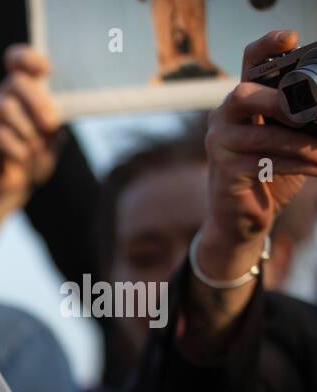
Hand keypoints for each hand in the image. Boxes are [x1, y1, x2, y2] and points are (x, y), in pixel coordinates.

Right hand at [0, 45, 61, 209]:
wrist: (9, 188)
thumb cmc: (32, 157)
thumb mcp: (50, 136)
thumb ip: (52, 119)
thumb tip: (53, 114)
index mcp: (21, 91)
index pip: (17, 60)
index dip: (29, 58)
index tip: (47, 70)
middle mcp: (1, 96)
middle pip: (16, 81)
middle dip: (37, 102)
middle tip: (50, 125)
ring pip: (6, 107)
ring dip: (27, 130)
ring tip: (35, 149)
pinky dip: (16, 148)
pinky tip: (22, 159)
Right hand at [197, 31, 316, 276]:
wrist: (242, 219)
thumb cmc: (269, 172)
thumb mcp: (287, 137)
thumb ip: (298, 118)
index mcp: (241, 103)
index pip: (249, 64)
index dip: (266, 46)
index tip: (290, 38)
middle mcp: (222, 119)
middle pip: (243, 93)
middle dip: (281, 100)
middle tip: (310, 114)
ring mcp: (219, 146)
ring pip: (262, 135)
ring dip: (301, 144)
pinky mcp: (225, 173)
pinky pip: (265, 163)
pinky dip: (297, 165)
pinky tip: (316, 166)